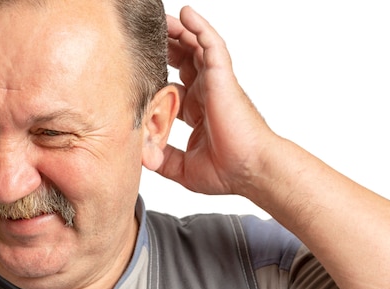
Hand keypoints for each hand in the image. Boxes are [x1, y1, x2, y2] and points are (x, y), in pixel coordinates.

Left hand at [158, 6, 276, 196]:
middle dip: (167, 47)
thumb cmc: (227, 171)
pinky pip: (211, 44)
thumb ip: (161, 159)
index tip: (139, 73)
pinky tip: (186, 14)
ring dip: (179, 31)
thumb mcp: (182, 167)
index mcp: (197, 112)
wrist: (250, 171)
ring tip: (162, 18)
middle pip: (183, 61)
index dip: (157, 78)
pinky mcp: (222, 77)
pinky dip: (199, 28)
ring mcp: (215, 83)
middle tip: (148, 36)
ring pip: (195, 47)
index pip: (174, 86)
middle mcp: (206, 94)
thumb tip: (141, 158)